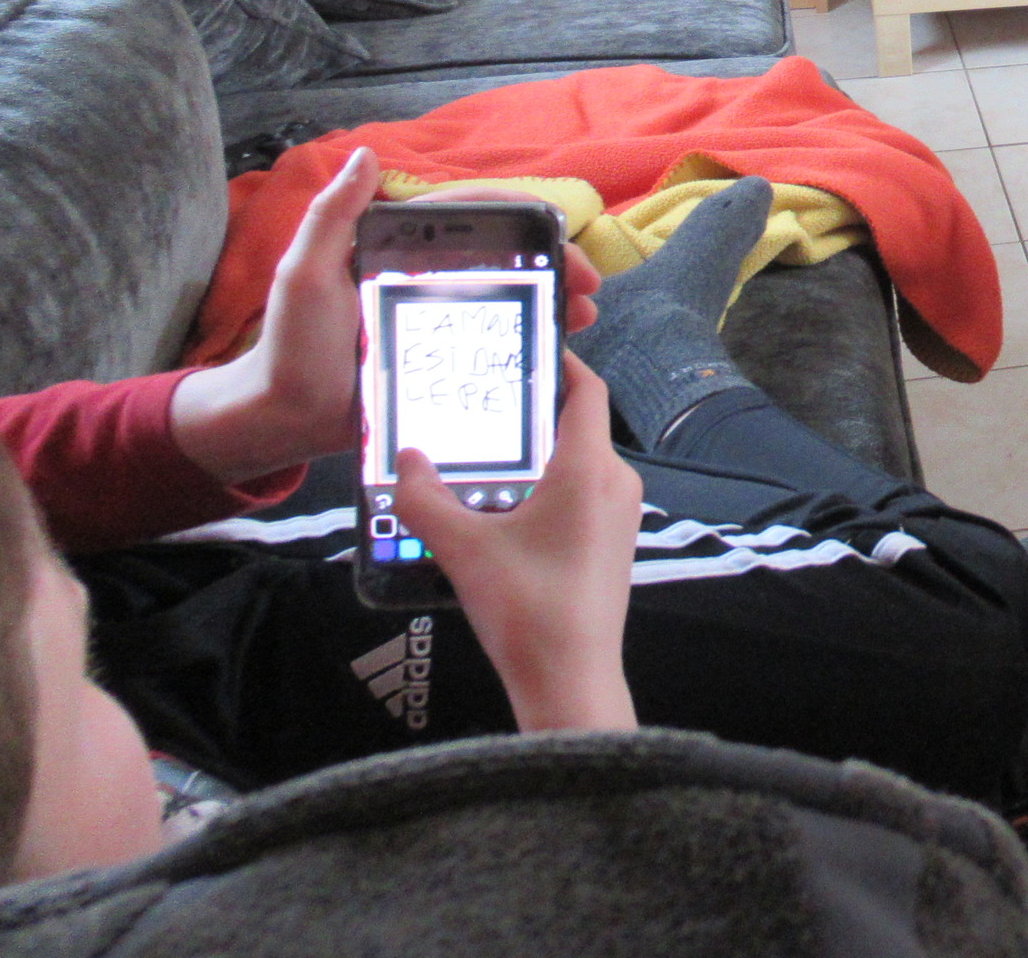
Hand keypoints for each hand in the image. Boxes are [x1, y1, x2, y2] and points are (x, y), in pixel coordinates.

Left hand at [170, 161, 604, 489]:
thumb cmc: (291, 343)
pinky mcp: (442, 361)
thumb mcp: (305, 273)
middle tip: (588, 285)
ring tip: (583, 316)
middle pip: (503, 259)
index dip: (520, 217)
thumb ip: (332, 216)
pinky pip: (494, 343)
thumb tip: (366, 153)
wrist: (283, 419)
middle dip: (553, 264)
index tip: (559, 230)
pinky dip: (530, 339)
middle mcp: (425, 278)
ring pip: (507, 299)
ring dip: (552, 300)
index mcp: (400, 249)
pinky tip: (556, 346)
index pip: (470, 217)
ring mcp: (437, 321)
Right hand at [396, 355, 640, 732]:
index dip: (561, 362)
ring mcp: (622, 514)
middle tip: (485, 400)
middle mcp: (617, 483)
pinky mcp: (615, 542)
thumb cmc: (525, 609)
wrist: (571, 680)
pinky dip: (549, 484)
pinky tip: (506, 504)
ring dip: (538, 453)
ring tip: (486, 451)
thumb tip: (405, 456)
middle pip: (578, 424)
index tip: (525, 348)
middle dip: (533, 410)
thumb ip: (425, 497)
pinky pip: (584, 493)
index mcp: (590, 469)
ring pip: (580, 462)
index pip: (586, 390)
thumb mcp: (461, 549)